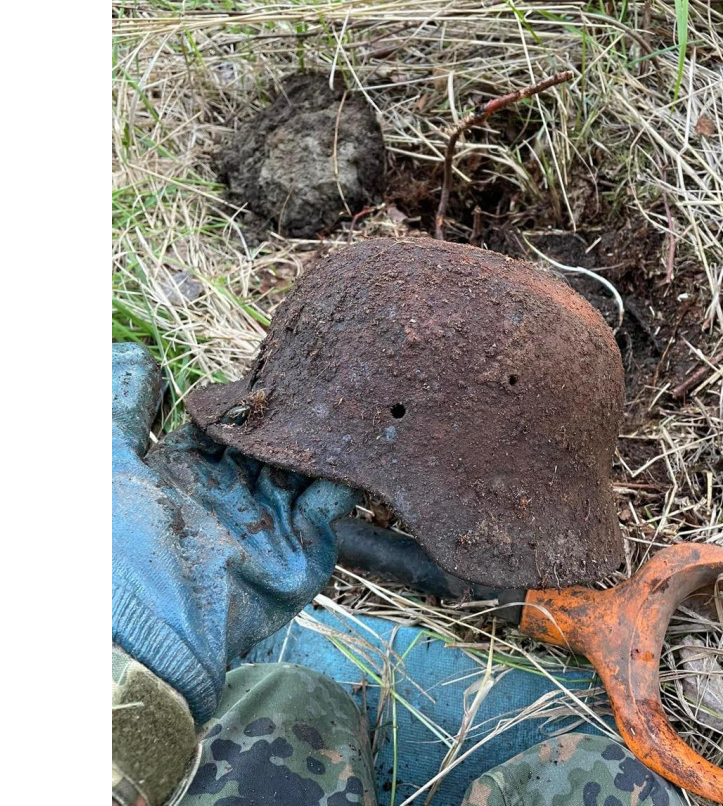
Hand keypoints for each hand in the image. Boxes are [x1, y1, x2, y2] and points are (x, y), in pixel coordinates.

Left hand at [112, 343, 358, 721]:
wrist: (146, 631)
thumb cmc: (118, 544)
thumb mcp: (110, 463)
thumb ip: (125, 406)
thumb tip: (137, 353)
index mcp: (191, 473)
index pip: (232, 422)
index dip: (252, 395)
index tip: (275, 361)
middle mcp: (234, 495)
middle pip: (275, 442)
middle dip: (295, 414)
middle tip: (320, 374)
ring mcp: (270, 524)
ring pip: (306, 468)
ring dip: (322, 439)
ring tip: (343, 399)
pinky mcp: (302, 553)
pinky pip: (329, 507)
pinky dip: (342, 478)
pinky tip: (350, 445)